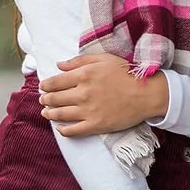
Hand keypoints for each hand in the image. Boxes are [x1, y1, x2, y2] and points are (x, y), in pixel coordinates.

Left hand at [39, 54, 168, 136]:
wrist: (146, 93)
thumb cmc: (127, 73)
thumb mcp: (104, 59)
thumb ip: (79, 61)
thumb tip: (59, 65)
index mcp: (83, 75)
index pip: (55, 82)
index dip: (46, 85)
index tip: (43, 87)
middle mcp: (83, 93)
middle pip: (55, 98)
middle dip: (45, 99)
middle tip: (43, 100)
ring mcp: (88, 110)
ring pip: (60, 114)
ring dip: (50, 114)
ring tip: (46, 113)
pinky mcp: (96, 125)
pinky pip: (74, 130)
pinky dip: (63, 130)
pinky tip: (60, 128)